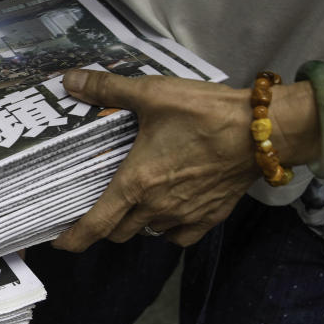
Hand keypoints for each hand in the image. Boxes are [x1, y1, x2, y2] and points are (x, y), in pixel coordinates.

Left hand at [52, 70, 260, 250]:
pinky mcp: (211, 216)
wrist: (264, 129)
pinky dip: (168, 228)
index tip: (59, 243)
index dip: (73, 238)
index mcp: (135, 183)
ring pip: (147, 232)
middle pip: (118, 232)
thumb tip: (69, 80)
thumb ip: (107, 89)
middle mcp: (156, 207)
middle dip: (103, 225)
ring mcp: (185, 215)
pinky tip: (167, 210)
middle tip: (96, 207)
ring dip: (134, 223)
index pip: (95, 225)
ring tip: (132, 202)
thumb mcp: (151, 93)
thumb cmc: (204, 112)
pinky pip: (179, 236)